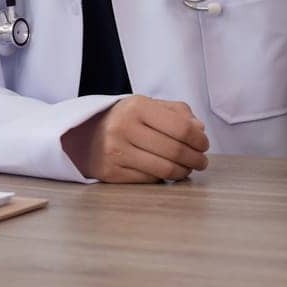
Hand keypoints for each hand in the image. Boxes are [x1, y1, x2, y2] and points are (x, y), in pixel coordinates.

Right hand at [63, 95, 210, 182]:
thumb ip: (176, 113)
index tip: (204, 145)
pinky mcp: (110, 173)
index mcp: (137, 106)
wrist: (81, 133)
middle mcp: (124, 128)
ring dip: (184, 171)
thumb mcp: (147, 106)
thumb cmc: (123, 118)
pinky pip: (149, 180)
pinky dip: (164, 178)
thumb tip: (199, 130)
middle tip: (202, 161)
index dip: (199, 140)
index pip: (181, 127)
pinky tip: (169, 174)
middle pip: (175, 150)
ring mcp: (116, 152)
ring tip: (189, 169)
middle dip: (195, 159)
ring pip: (164, 169)